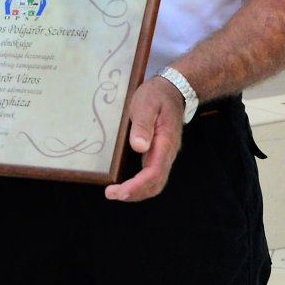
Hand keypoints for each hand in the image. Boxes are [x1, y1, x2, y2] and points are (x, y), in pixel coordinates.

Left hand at [103, 75, 185, 201]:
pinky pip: (152, 175)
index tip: (118, 192)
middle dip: (135, 194)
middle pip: (156, 184)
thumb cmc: (156, 95)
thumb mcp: (146, 103)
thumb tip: (139, 147)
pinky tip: (126, 184)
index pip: (154, 173)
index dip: (136, 186)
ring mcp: (164, 154)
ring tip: (116, 193)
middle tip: (111, 194)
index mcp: (165, 142)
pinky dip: (140, 185)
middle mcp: (167, 153)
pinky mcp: (159, 153)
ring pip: (155, 182)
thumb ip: (142, 124)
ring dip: (138, 192)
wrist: (173, 89)